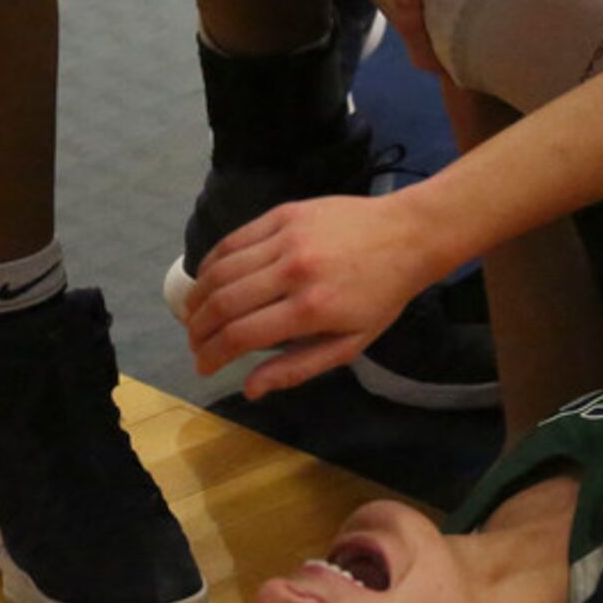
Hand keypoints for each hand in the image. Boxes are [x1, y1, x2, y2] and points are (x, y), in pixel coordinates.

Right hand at [184, 194, 431, 397]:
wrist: (409, 235)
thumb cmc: (383, 295)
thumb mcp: (350, 343)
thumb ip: (297, 367)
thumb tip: (250, 388)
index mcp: (311, 309)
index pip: (239, 336)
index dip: (211, 355)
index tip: (202, 366)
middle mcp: (293, 271)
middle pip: (222, 304)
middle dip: (198, 330)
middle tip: (194, 344)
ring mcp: (287, 238)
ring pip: (221, 270)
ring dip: (197, 296)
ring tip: (194, 315)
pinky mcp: (284, 213)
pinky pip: (234, 239)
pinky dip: (212, 262)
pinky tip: (208, 278)